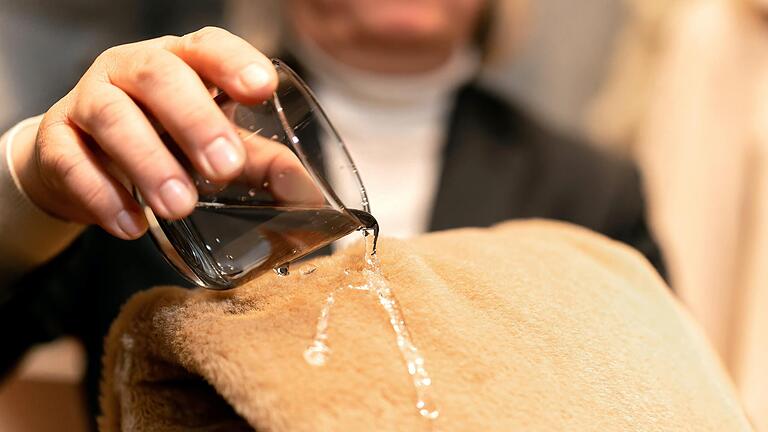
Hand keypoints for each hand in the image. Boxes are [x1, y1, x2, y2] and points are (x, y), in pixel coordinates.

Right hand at [12, 27, 277, 238]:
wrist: (81, 157)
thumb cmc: (163, 140)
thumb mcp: (212, 142)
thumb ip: (259, 160)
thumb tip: (305, 190)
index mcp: (182, 62)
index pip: (208, 46)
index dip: (234, 61)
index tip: (262, 88)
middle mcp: (133, 69)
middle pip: (161, 77)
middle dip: (196, 120)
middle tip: (226, 166)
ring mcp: (90, 99)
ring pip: (113, 117)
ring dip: (150, 162)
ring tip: (180, 206)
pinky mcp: (57, 140)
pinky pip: (71, 161)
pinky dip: (102, 195)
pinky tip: (132, 225)